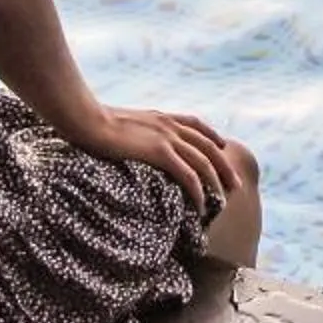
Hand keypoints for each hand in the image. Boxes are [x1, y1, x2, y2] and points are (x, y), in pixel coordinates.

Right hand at [79, 104, 235, 216]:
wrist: (86, 120)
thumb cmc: (94, 122)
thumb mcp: (122, 121)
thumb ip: (134, 129)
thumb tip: (131, 139)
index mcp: (161, 116)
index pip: (196, 123)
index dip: (212, 135)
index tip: (223, 146)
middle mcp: (170, 125)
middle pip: (209, 145)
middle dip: (224, 165)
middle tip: (235, 183)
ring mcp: (167, 137)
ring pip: (204, 162)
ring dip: (216, 183)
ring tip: (223, 201)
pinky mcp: (160, 152)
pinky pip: (188, 175)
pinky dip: (198, 192)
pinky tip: (200, 206)